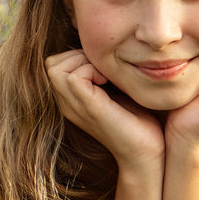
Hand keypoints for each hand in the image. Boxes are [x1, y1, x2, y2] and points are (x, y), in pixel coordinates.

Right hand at [45, 50, 164, 166]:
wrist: (146, 153)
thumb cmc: (139, 121)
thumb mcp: (117, 90)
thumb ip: (105, 73)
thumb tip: (109, 45)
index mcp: (71, 99)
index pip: (55, 63)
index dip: (77, 56)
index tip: (102, 68)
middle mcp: (67, 104)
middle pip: (52, 63)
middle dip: (78, 55)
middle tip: (103, 70)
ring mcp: (74, 107)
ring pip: (56, 67)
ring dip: (84, 62)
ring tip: (105, 76)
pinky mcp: (88, 108)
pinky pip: (74, 76)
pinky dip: (91, 70)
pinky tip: (108, 82)